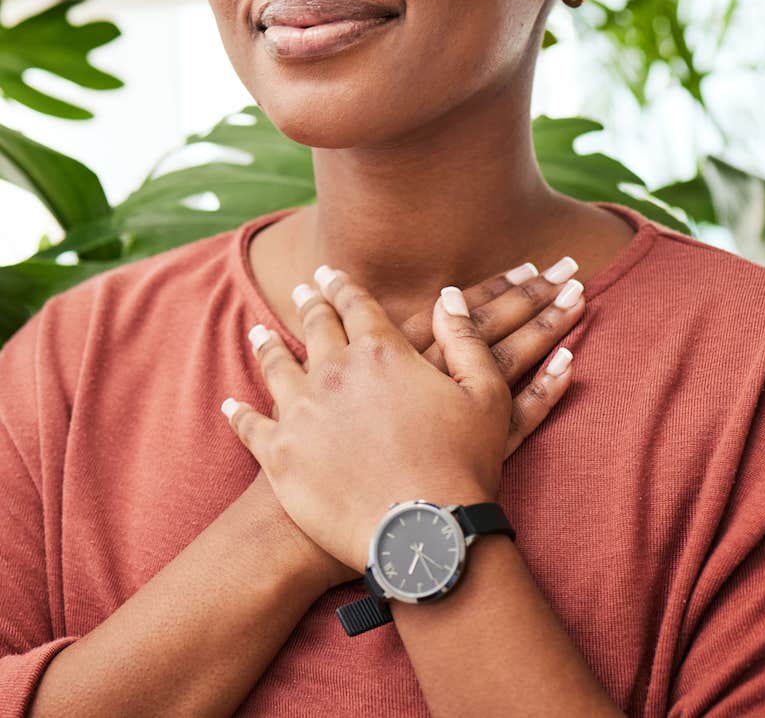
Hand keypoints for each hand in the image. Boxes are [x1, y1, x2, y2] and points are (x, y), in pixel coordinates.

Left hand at [223, 264, 583, 574]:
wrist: (421, 537)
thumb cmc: (463, 467)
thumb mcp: (485, 395)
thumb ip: (466, 339)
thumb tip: (448, 296)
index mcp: (381, 351)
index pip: (356, 305)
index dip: (343, 286)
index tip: (331, 274)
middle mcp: (334, 371)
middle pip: (315, 327)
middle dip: (310, 304)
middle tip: (303, 291)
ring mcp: (301, 411)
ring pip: (277, 367)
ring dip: (269, 347)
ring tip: (259, 334)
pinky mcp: (279, 455)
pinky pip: (251, 425)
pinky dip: (239, 414)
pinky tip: (231, 406)